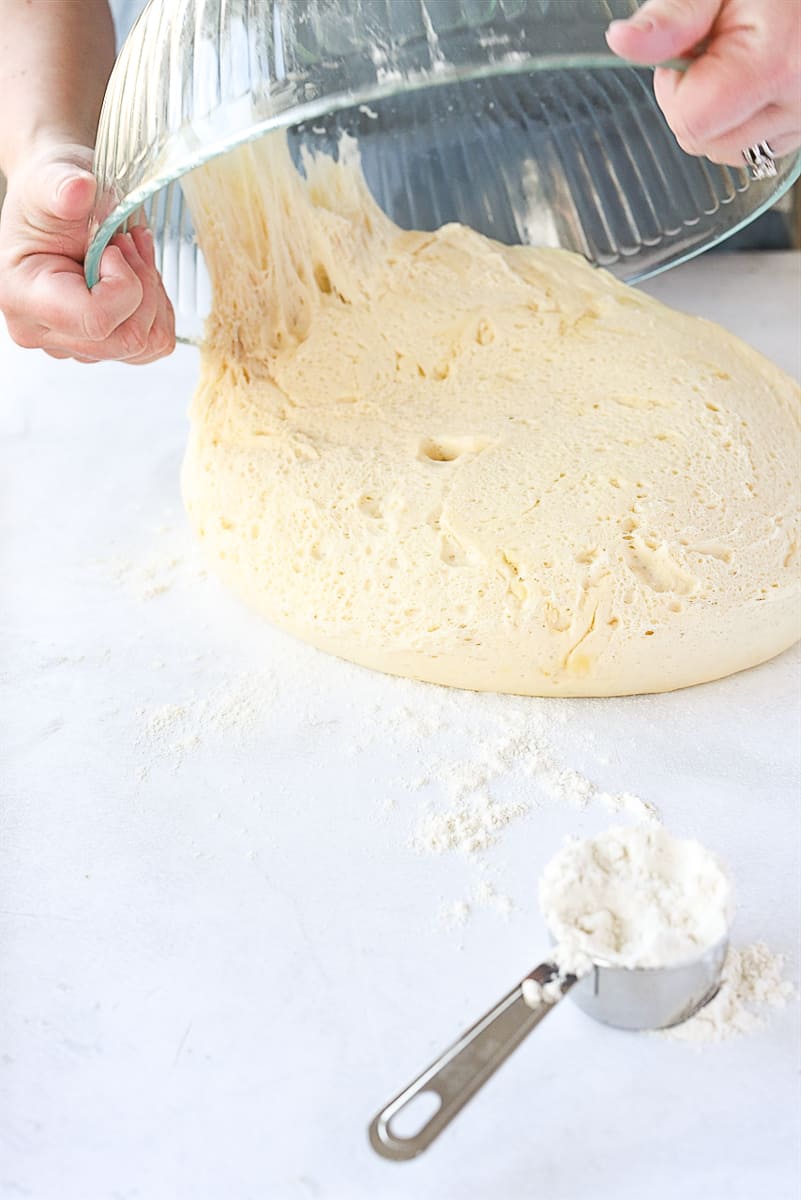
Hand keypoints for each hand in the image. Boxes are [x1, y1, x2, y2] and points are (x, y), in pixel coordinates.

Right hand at [0, 143, 174, 362]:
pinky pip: (153, 343)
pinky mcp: (102, 345)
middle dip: (142, 286)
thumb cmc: (49, 193)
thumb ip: (62, 188)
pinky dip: (156, 307)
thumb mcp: (51, 178)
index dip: (123, 284)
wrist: (56, 200)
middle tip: (128, 243)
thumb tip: (78, 189)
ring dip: (152, 295)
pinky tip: (138, 275)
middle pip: (127, 339)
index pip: (97, 321)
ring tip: (132, 254)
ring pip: (145, 343)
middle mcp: (45, 331)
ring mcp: (75, 344)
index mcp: (24, 297)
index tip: (113, 247)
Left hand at [606, 0, 800, 165]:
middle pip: (703, 143)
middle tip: (719, 50)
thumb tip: (623, 42)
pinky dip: (741, 120)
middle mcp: (796, 102)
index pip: (689, 123)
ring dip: (718, 114)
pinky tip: (754, 82)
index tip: (688, 52)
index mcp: (774, 65)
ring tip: (740, 62)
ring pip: (725, 151)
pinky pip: (751, 147)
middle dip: (694, 101)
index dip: (674, 89)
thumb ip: (672, 18)